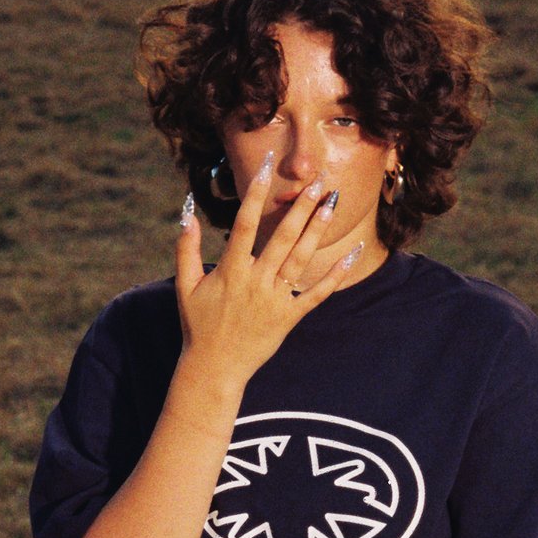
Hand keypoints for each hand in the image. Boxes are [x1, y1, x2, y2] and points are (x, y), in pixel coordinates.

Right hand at [173, 151, 365, 389]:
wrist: (214, 368)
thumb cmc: (197, 325)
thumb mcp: (185, 286)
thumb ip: (186, 249)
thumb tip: (186, 213)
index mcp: (229, 271)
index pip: (244, 224)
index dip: (256, 194)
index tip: (267, 169)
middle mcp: (254, 282)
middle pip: (281, 238)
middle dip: (299, 208)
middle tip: (316, 182)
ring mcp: (274, 300)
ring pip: (300, 259)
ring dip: (317, 230)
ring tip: (331, 204)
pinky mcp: (289, 317)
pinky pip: (316, 294)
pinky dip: (335, 275)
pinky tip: (352, 253)